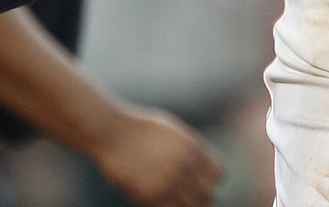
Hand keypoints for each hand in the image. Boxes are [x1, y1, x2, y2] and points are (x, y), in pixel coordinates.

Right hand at [87, 106, 222, 206]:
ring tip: (175, 196)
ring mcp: (167, 182)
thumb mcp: (172, 131)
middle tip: (188, 192)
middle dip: (201, 195)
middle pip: (208, 195)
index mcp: (191, 148)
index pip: (218, 176)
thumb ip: (191, 150)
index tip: (200, 180)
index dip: (210, 180)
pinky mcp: (150, 196)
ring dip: (186, 204)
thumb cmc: (139, 129)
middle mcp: (183, 166)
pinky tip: (162, 199)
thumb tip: (204, 170)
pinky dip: (170, 206)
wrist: (110, 132)